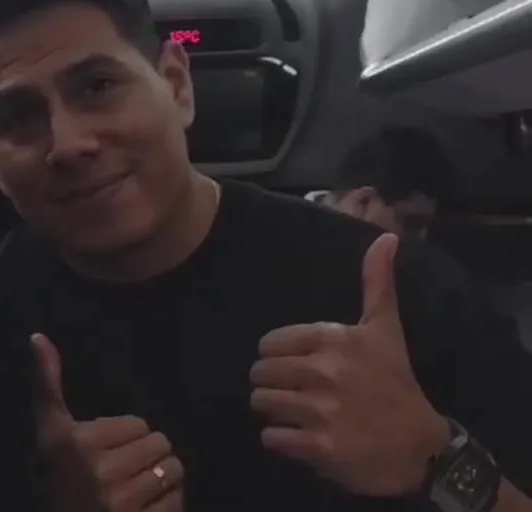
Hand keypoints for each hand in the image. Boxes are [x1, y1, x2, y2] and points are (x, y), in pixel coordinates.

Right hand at [32, 333, 184, 511]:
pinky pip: (176, 501)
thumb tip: (38, 336)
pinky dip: (167, 502)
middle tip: (127, 468)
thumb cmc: (56, 478)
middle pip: (159, 444)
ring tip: (140, 485)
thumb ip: (47, 384)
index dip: (124, 435)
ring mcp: (122, 502)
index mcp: (75, 443)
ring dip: (163, 477)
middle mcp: (100, 471)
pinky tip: (146, 505)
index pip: (137, 424)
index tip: (104, 450)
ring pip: (173, 471)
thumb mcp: (48, 433)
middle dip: (147, 453)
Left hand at [250, 233, 450, 496]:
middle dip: (272, 384)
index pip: (270, 343)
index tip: (298, 365)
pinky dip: (279, 440)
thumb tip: (387, 237)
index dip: (278, 356)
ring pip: (261, 402)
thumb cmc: (396, 383)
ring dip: (274, 412)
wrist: (421, 446)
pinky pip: (271, 437)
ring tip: (298, 414)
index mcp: (335, 340)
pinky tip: (301, 437)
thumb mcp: (386, 330)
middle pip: (260, 372)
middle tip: (295, 392)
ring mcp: (321, 410)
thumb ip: (377, 283)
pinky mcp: (318, 446)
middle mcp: (326, 371)